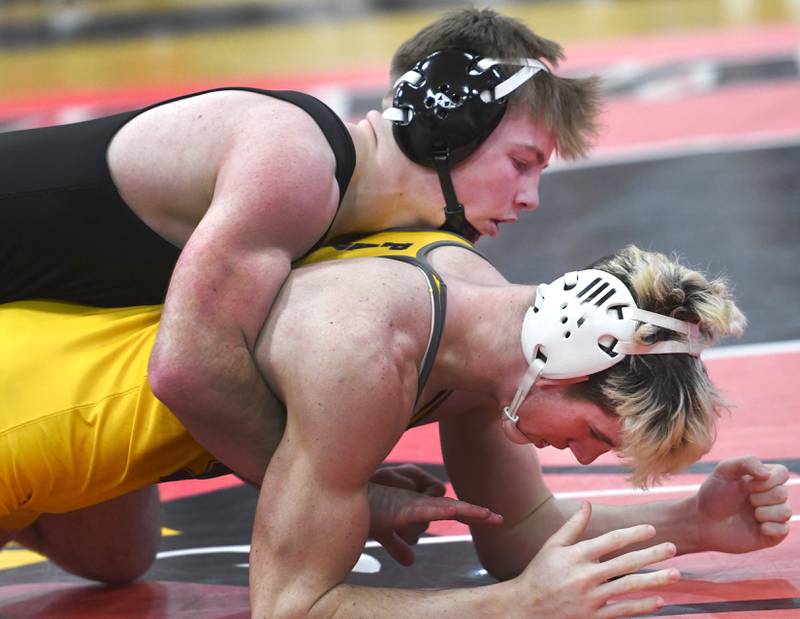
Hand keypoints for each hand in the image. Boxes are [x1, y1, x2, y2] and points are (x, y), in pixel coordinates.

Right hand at [367, 464, 502, 565]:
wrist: (344, 500)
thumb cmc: (364, 511)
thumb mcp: (385, 533)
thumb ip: (398, 545)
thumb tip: (410, 561)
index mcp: (418, 508)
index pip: (451, 510)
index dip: (472, 513)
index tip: (494, 517)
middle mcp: (419, 503)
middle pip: (453, 508)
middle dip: (476, 513)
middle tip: (499, 519)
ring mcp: (412, 505)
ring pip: (443, 510)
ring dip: (461, 513)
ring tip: (474, 516)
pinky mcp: (403, 509)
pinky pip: (425, 509)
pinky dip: (440, 509)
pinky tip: (452, 510)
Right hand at [514, 502, 678, 618]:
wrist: (526, 607)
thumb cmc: (540, 572)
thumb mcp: (552, 545)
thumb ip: (573, 525)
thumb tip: (588, 503)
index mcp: (576, 555)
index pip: (612, 540)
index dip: (633, 533)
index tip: (651, 529)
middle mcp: (586, 575)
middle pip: (626, 563)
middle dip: (652, 554)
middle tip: (673, 547)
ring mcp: (591, 598)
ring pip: (629, 587)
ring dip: (655, 579)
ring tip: (676, 573)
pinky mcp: (594, 616)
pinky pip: (623, 610)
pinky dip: (643, 606)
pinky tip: (659, 600)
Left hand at [695, 455, 790, 552]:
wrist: (703, 521)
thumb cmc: (713, 494)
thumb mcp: (724, 471)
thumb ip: (746, 462)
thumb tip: (767, 473)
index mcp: (763, 479)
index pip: (782, 473)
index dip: (767, 480)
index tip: (747, 484)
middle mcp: (771, 496)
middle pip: (782, 493)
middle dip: (760, 497)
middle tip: (745, 501)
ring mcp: (772, 516)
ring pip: (786, 512)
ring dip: (763, 513)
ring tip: (750, 514)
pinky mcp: (772, 535)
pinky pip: (784, 530)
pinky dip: (770, 528)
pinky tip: (758, 528)